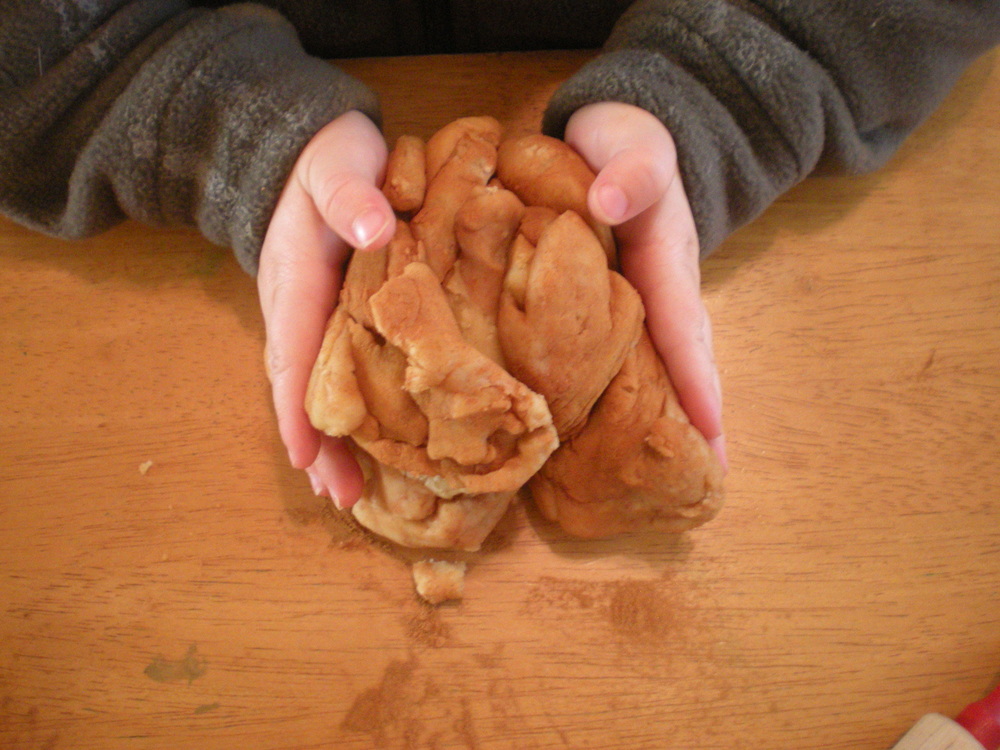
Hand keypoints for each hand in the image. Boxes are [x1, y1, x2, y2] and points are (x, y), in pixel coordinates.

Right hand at [257, 110, 394, 506]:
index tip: (308, 455)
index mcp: (294, 281)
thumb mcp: (338, 163)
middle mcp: (296, 309)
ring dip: (330, 439)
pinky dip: (348, 410)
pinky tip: (370, 442)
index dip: (297, 408)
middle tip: (340, 498)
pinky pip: (337, 371)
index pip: (292, 354)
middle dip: (316, 444)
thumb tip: (374, 230)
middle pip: (300, 387)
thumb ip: (349, 193)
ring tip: (348, 492)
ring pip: (316, 387)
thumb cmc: (329, 159)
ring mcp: (312, 316)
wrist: (311, 151)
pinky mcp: (335, 316)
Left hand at [564, 102, 726, 470]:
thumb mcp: (630, 140)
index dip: (694, 378)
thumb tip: (611, 200)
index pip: (681, 326)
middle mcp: (662, 288)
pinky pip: (635, 352)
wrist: (618, 138)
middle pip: (686, 358)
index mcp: (663, 259)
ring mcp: (645, 298)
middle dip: (699, 416)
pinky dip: (642, 391)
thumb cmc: (621, 142)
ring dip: (676, 413)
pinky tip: (628, 429)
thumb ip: (632, 165)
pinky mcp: (623, 302)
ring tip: (682, 472)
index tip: (711, 431)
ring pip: (665, 362)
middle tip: (708, 482)